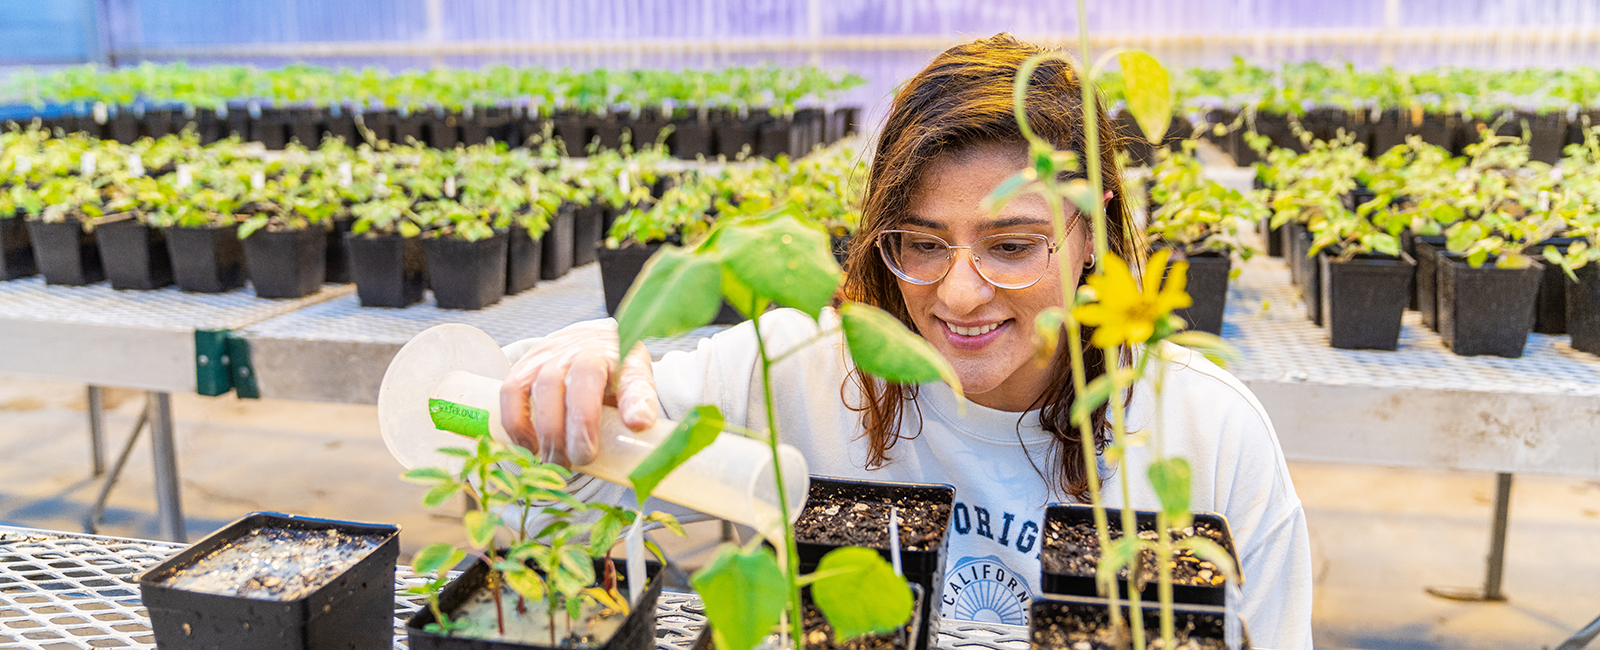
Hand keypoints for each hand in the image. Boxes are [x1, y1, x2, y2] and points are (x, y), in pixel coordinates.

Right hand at [500, 319, 658, 466]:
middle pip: (583, 380)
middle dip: (581, 426)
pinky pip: (512, 392)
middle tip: (583, 459)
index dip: (634, 402)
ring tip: (556, 462)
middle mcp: (586, 350)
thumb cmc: (613, 370)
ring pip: (545, 387)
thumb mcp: (635, 382)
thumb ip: (638, 402)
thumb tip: (640, 425)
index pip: (631, 376)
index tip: (637, 426)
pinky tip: (529, 447)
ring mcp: (552, 354)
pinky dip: (517, 423)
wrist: (586, 340)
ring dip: (549, 431)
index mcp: (621, 358)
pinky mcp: (525, 365)